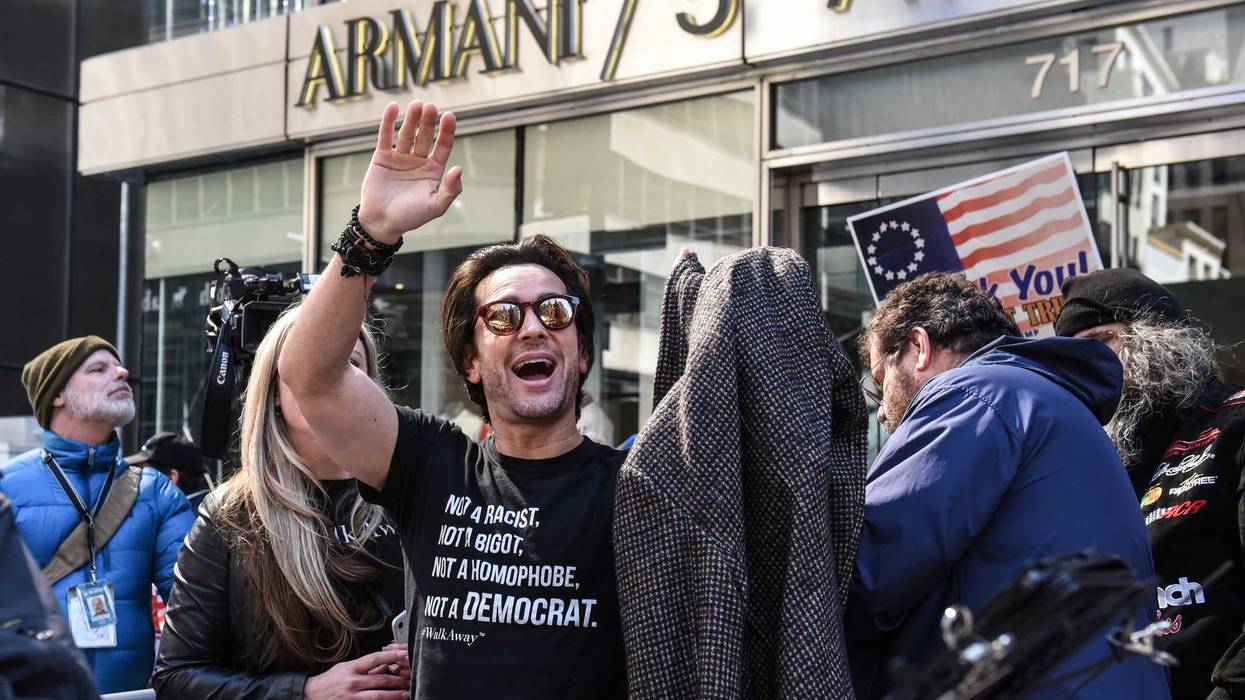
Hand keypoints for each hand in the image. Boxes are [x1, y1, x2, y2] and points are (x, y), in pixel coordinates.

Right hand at [303, 648, 408, 698]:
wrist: (311, 695)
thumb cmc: (331, 680)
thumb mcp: (346, 667)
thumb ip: (365, 667)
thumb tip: (386, 664)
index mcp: (352, 668)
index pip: (374, 659)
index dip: (391, 655)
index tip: (404, 654)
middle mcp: (353, 682)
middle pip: (381, 680)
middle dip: (399, 679)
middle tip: (411, 678)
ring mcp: (352, 697)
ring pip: (378, 696)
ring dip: (395, 695)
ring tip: (407, 694)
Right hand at [357, 101, 463, 243]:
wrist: (382, 222)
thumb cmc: (411, 217)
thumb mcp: (435, 206)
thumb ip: (450, 190)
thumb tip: (459, 169)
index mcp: (433, 170)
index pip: (443, 146)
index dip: (447, 131)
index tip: (449, 116)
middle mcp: (418, 160)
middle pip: (425, 136)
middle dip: (428, 122)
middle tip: (431, 107)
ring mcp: (400, 157)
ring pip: (407, 133)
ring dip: (411, 119)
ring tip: (416, 105)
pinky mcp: (382, 157)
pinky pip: (386, 136)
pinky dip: (389, 122)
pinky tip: (393, 108)